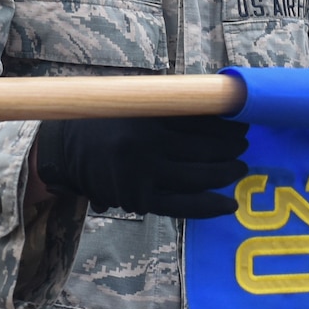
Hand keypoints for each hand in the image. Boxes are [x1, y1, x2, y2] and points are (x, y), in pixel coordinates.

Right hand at [34, 116, 248, 218]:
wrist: (63, 150)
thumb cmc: (105, 121)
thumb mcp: (135, 102)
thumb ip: (170, 104)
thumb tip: (220, 106)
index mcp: (147, 115)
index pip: (201, 120)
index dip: (227, 122)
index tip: (243, 121)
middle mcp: (146, 145)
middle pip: (205, 149)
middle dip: (232, 147)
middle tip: (245, 144)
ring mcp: (143, 175)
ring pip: (199, 177)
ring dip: (226, 173)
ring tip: (241, 168)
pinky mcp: (139, 199)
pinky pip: (182, 206)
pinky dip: (209, 206)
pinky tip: (229, 204)